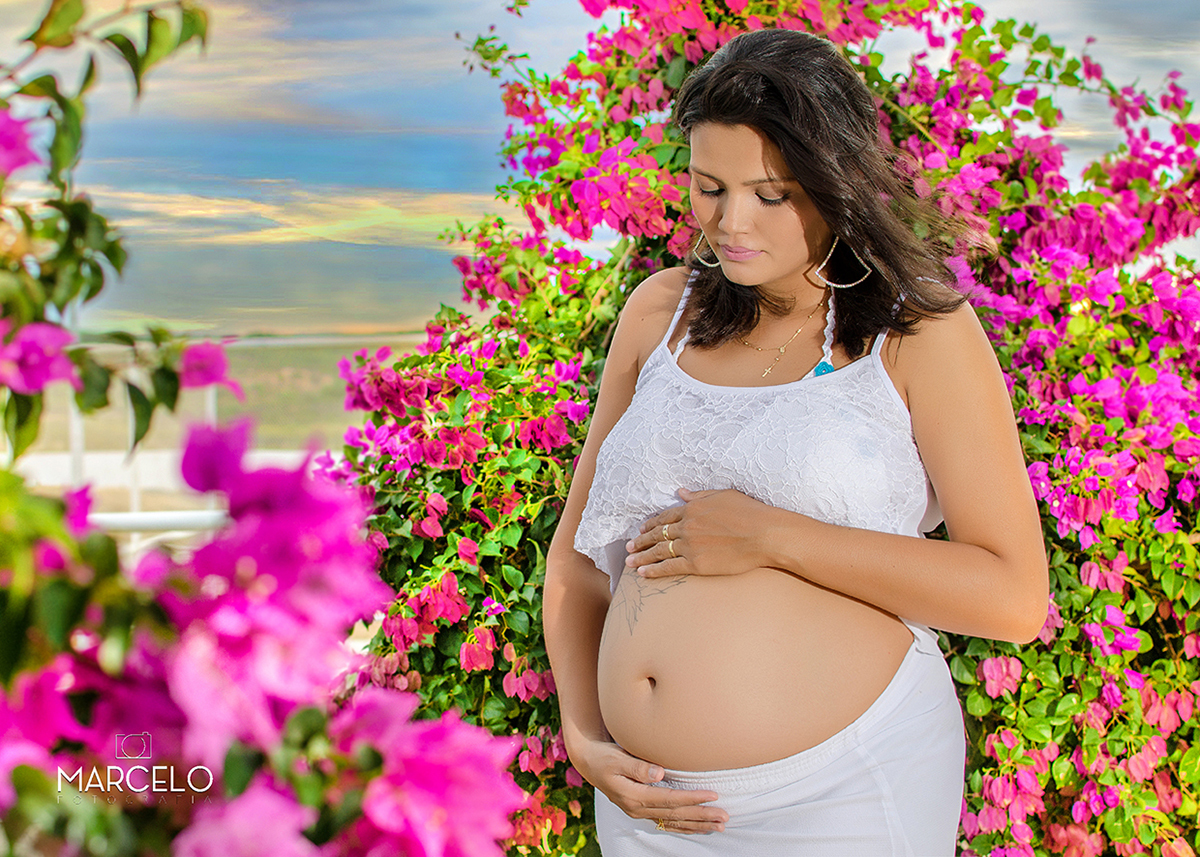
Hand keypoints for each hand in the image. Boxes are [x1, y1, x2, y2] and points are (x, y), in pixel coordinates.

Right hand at [574, 738, 727, 833]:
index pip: (670, 800)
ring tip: (719, 825)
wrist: (589, 762)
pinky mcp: (642, 809)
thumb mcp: (617, 758)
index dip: (692, 799)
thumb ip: (638, 767)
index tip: (713, 795)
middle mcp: (638, 808)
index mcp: (634, 796)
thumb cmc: (604, 756)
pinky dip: (685, 826)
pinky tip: (700, 827)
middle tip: (724, 816)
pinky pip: (668, 822)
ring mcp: (640, 811)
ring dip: (698, 824)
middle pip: (675, 815)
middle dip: (701, 816)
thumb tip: (659, 774)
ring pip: (674, 822)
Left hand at [625, 488, 772, 578]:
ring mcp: (690, 545)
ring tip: (629, 562)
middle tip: (629, 547)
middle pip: (658, 534)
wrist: (764, 534)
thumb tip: (681, 492)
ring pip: (659, 551)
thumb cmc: (750, 512)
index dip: (651, 523)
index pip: (665, 517)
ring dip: (642, 556)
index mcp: (693, 508)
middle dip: (641, 541)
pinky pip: (669, 567)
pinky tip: (643, 574)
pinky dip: (654, 570)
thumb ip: (699, 495)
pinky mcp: (696, 563)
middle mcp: (687, 526)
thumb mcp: (723, 495)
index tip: (641, 529)